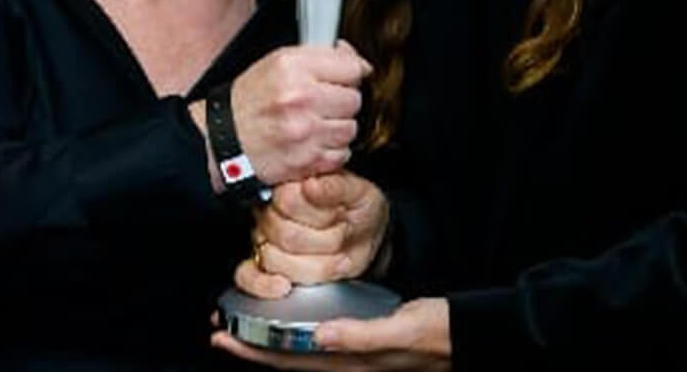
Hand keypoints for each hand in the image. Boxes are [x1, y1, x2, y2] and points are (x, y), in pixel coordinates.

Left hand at [211, 297, 449, 370]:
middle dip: (252, 347)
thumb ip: (362, 335)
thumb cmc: (438, 333)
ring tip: (243, 327)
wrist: (468, 335)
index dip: (255, 351)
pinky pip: (318, 344)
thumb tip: (319, 337)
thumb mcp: (402, 329)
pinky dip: (295, 336)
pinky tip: (288, 323)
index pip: (292, 360)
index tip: (224, 338)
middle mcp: (348, 364)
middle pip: (288, 361)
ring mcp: (354, 357)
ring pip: (300, 354)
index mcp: (352, 363)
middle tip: (219, 330)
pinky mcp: (361, 344)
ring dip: (269, 342)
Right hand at [227, 41, 371, 184]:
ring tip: (315, 123)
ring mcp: (305, 132)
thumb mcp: (279, 62)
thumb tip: (360, 63)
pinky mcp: (307, 161)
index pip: (352, 67)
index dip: (349, 73)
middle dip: (342, 101)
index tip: (342, 79)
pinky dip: (331, 150)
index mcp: (293, 68)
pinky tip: (312, 142)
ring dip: (338, 127)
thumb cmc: (251, 100)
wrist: (221, 138)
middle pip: (354, 99)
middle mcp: (300, 99)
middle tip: (322, 103)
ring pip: (351, 128)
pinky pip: (342, 153)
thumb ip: (322, 56)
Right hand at [236, 172, 390, 298]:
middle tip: (341, 235)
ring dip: (310, 264)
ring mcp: (263, 238)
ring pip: (273, 258)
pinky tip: (283, 285)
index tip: (342, 215)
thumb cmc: (358, 212)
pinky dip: (263, 285)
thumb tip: (310, 186)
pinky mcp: (260, 265)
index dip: (320, 214)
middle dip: (324, 241)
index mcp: (291, 186)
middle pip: (287, 235)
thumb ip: (335, 187)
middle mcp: (271, 211)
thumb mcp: (359, 193)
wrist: (363, 234)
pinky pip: (247, 276)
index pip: (289, 200)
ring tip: (330, 255)